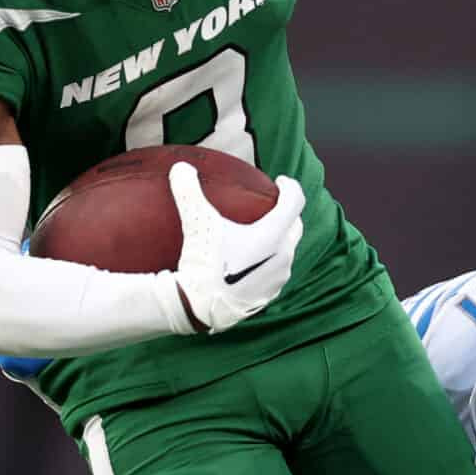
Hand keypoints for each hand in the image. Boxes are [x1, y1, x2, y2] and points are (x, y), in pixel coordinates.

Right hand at [168, 162, 303, 334]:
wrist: (199, 307)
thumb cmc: (203, 262)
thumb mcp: (196, 223)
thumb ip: (189, 192)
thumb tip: (181, 167)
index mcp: (273, 235)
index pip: (295, 201)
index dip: (290, 187)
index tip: (280, 181)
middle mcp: (284, 256)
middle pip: (295, 226)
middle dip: (287, 213)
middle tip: (271, 205)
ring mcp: (279, 278)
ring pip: (288, 251)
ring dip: (279, 239)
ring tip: (261, 233)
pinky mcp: (269, 295)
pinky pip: (277, 272)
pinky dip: (270, 261)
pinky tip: (252, 262)